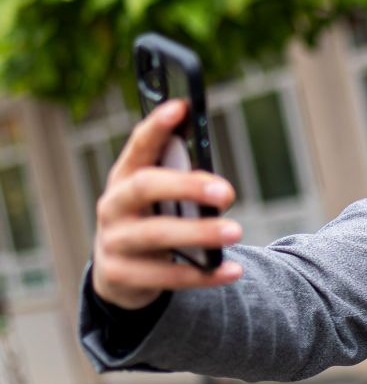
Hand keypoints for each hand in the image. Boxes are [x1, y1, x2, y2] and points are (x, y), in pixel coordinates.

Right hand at [92, 99, 243, 310]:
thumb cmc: (151, 219)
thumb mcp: (161, 198)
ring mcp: (113, 242)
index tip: (181, 106)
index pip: (139, 146)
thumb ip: (183, 181)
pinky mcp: (121, 276)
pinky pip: (167, 277)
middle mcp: (113, 205)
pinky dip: (203, 274)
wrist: (119, 274)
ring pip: (156, 235)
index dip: (156, 127)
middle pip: (145, 187)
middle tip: (228, 191)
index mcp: (125, 177)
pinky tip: (231, 270)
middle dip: (187, 185)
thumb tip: (219, 184)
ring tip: (235, 231)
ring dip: (199, 233)